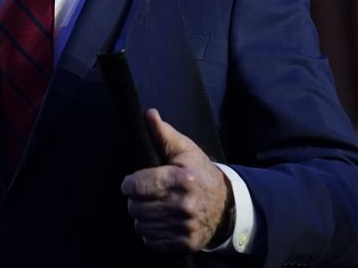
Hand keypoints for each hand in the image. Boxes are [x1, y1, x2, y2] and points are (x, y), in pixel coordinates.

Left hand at [120, 109, 232, 252]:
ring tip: (154, 206)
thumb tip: (148, 114)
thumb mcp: (186, 150)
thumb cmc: (200, 174)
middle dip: (136, 199)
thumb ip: (163, 134)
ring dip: (143, 216)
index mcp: (181, 180)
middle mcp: (182, 206)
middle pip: (135, 207)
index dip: (130, 184)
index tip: (133, 182)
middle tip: (146, 194)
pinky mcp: (184, 243)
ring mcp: (184, 227)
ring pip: (140, 224)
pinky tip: (161, 221)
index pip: (136, 186)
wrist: (227, 205)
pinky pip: (151, 240)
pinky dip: (151, 232)